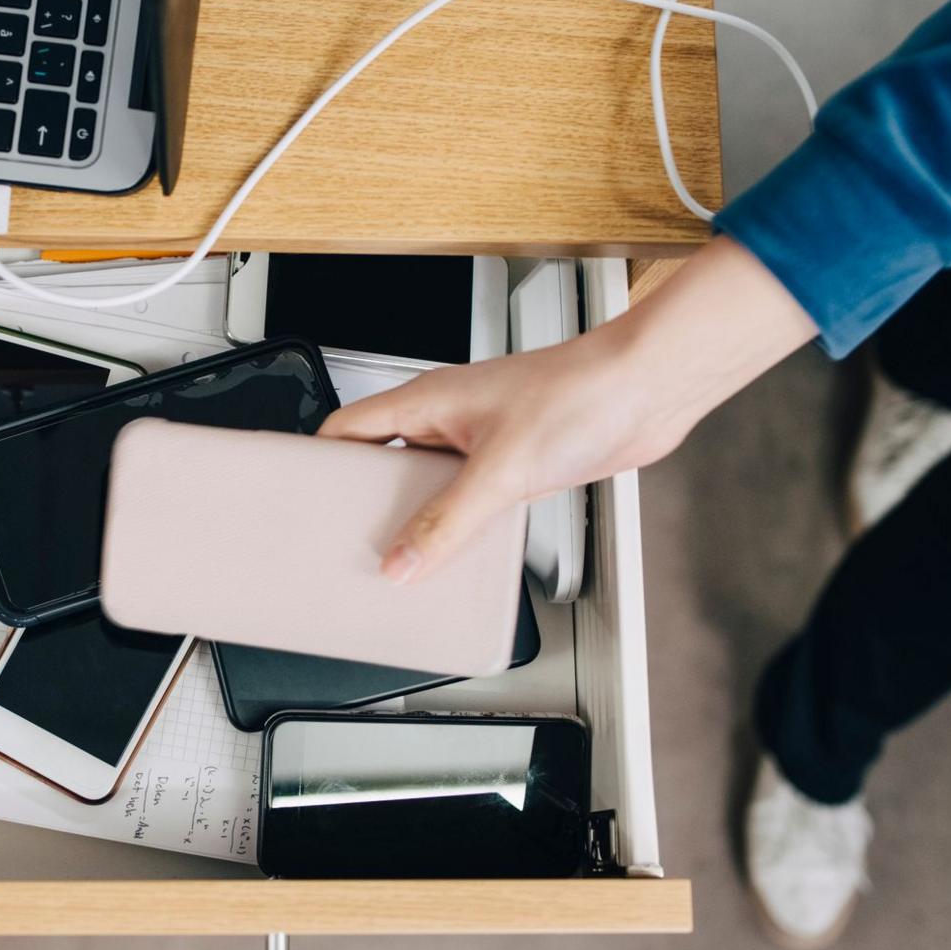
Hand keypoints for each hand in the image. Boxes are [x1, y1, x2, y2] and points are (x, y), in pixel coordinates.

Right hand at [318, 237, 818, 581]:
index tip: (299, 498)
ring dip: (417, 518)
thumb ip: (447, 521)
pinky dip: (459, 525)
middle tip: (349, 542)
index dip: (319, 462)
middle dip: (365, 501)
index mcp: (427, 401)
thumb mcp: (501, 468)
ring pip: (429, 484)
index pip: (347, 429)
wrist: (650, 388)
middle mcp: (449, 417)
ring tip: (402, 557)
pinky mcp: (517, 461)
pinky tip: (461, 551)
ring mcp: (483, 439)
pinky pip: (470, 499)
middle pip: (383, 462)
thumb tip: (402, 561)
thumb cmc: (582, 392)